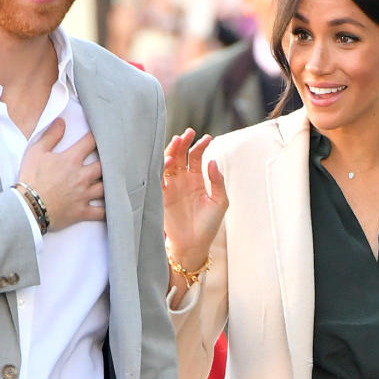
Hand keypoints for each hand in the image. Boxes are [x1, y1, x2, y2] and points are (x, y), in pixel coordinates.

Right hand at [17, 119, 104, 231]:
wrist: (27, 207)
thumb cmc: (30, 179)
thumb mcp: (36, 152)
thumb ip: (51, 136)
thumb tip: (62, 121)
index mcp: (71, 160)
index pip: (90, 143)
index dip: (96, 137)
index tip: (101, 134)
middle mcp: (82, 176)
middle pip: (104, 165)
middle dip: (110, 160)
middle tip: (114, 158)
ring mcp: (84, 195)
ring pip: (106, 187)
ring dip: (111, 184)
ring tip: (115, 181)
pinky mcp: (82, 211)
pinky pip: (101, 212)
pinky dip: (109, 210)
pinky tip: (114, 207)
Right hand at [162, 129, 227, 270]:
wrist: (194, 245)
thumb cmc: (208, 225)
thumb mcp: (220, 202)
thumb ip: (217, 181)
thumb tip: (213, 161)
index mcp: (196, 180)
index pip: (195, 157)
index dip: (200, 146)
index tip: (206, 138)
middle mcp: (182, 181)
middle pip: (180, 155)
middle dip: (183, 143)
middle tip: (188, 133)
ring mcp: (171, 187)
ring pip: (168, 163)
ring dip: (172, 151)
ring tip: (177, 141)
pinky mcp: (161, 196)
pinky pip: (158, 178)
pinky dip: (162, 168)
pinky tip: (170, 161)